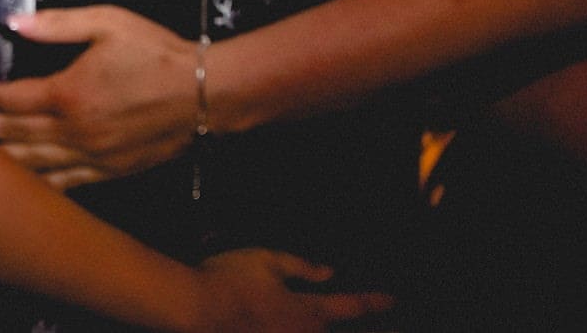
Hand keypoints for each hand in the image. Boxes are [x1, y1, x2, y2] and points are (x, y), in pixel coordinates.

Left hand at [0, 6, 196, 187]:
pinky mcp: (111, 170)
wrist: (206, 91)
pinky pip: (66, 182)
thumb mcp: (106, 22)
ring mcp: (93, 156)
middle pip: (15, 134)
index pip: (13, 98)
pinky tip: (26, 185)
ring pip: (35, 164)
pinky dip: (41, 184)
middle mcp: (75, 131)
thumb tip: (14, 23)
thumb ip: (56, 24)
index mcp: (69, 93)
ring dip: (2, 159)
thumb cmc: (156, 52)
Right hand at [191, 250, 391, 332]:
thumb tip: (328, 271)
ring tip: (355, 325)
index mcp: (307, 311)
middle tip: (393, 327)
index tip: (391, 299)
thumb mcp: (266, 260)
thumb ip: (300, 266)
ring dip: (337, 331)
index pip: (349, 306)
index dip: (373, 302)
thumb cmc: (227, 279)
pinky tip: (293, 325)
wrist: (192, 308)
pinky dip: (300, 330)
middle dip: (370, 330)